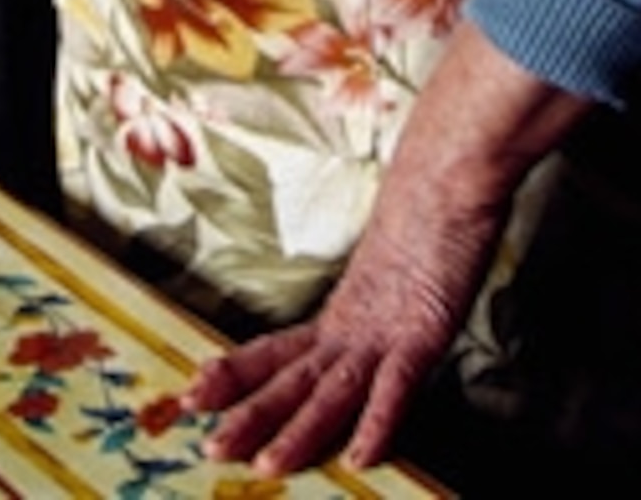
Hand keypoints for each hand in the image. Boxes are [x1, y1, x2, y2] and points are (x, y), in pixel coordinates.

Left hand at [184, 25, 592, 474]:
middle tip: (209, 446)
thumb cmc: (425, 213)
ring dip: (299, 432)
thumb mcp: (392, 266)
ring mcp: (385, 331)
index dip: (237, 373)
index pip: (278, 350)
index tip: (195, 392)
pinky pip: (397, 386)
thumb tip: (371, 309)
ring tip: (268, 466)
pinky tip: (364, 455)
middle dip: (250, 416)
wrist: (446, 173)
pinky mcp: (423, 333)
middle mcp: (353, 325)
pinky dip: (379, 422)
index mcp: (341, 312)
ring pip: (332, 392)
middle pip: (293, 378)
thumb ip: (378, 295)